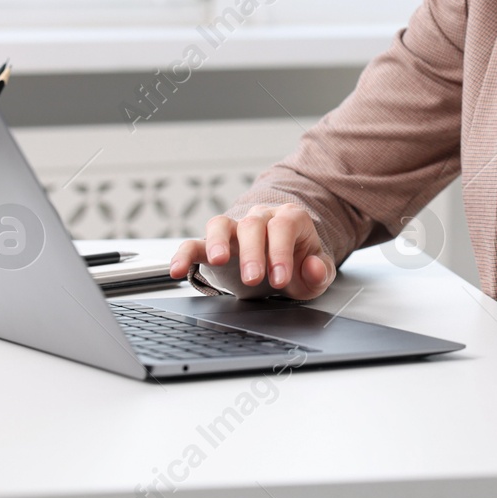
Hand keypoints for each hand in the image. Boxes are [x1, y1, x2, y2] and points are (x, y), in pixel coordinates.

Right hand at [169, 203, 336, 300]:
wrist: (280, 263)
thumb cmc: (298, 265)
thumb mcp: (316, 272)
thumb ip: (320, 271)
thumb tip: (312, 266)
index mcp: (289, 219)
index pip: (283, 227)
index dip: (281, 251)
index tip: (280, 278)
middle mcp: (260, 218)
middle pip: (252, 225)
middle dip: (252, 252)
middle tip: (253, 278)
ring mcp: (234, 229)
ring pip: (221, 225)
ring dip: (218, 242)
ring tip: (218, 261)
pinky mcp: (212, 245)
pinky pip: (194, 244)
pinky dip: (183, 255)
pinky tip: (176, 271)